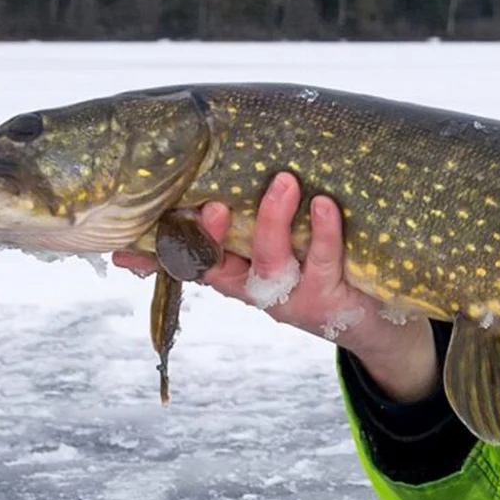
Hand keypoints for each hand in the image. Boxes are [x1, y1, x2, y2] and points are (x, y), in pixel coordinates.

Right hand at [113, 174, 439, 403]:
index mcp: (235, 274)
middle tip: (210, 203)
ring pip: (271, 262)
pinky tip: (325, 205)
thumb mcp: (276, 248)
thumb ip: (244, 222)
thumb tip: (206, 186)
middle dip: (210, 236)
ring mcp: (292, 297)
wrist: (372, 319)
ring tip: (284, 181)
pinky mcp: (329, 299)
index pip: (187, 263)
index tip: (127, 245)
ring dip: (273, 221)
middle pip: (220, 265)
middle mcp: (256, 289)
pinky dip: (324, 232)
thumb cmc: (316, 266)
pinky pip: (323, 261)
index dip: (158, 255)